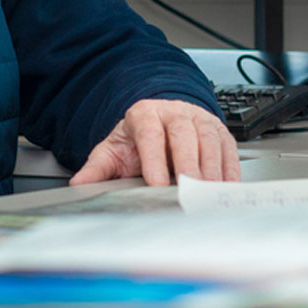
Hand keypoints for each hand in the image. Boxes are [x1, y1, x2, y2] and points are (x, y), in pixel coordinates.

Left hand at [68, 99, 240, 186]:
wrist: (160, 120)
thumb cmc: (137, 139)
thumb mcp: (114, 150)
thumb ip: (98, 167)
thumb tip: (79, 184)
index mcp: (145, 114)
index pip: (150, 134)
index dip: (154, 159)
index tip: (156, 184)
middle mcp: (175, 113)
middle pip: (183, 135)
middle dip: (187, 164)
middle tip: (189, 190)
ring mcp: (199, 120)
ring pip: (209, 140)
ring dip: (211, 168)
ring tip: (208, 193)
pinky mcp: (219, 131)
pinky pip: (228, 148)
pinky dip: (229, 169)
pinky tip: (226, 187)